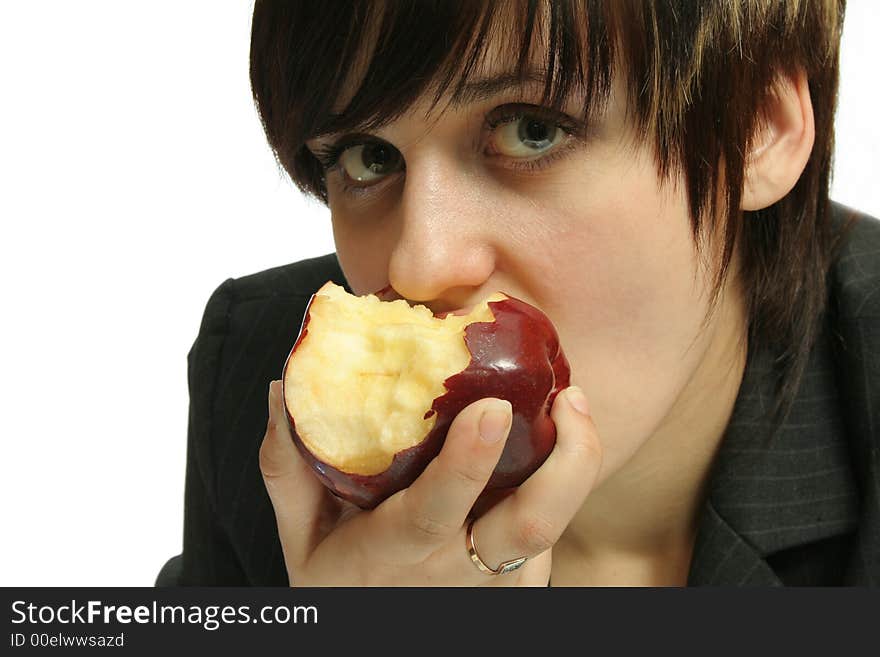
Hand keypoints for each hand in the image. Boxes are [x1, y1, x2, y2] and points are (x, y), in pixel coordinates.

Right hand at [259, 380, 602, 585]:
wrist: (379, 642)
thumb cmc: (341, 587)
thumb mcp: (301, 540)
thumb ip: (287, 469)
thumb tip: (282, 390)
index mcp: (400, 551)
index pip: (439, 507)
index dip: (469, 459)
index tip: (492, 407)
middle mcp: (461, 570)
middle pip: (534, 522)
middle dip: (569, 458)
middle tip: (568, 397)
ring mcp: (501, 582)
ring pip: (553, 520)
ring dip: (573, 459)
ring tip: (569, 405)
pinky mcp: (524, 583)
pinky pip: (548, 526)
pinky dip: (554, 480)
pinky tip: (545, 445)